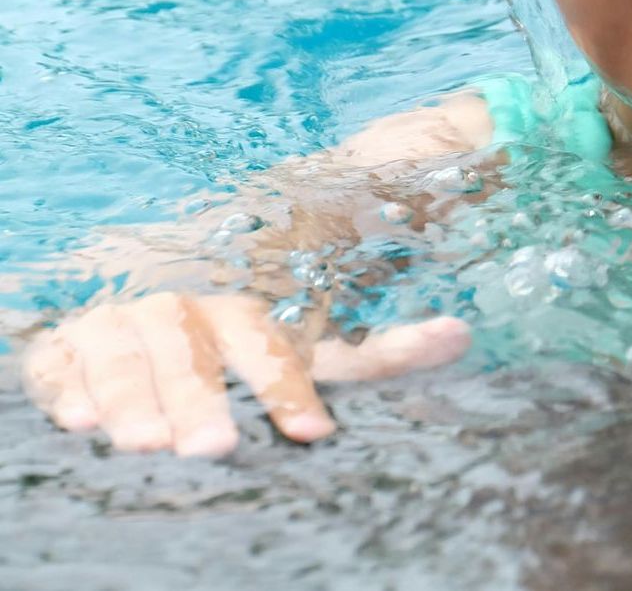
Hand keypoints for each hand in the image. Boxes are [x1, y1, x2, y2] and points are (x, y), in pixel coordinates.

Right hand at [21, 293, 470, 456]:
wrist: (150, 293)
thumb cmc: (248, 336)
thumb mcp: (311, 343)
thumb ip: (377, 352)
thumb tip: (461, 335)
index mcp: (245, 304)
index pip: (269, 339)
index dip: (288, 386)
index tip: (314, 434)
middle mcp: (185, 307)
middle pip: (192, 348)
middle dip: (200, 397)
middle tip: (213, 447)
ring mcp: (124, 320)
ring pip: (127, 352)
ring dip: (135, 397)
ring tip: (144, 445)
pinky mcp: (68, 342)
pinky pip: (61, 362)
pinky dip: (69, 388)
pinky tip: (79, 421)